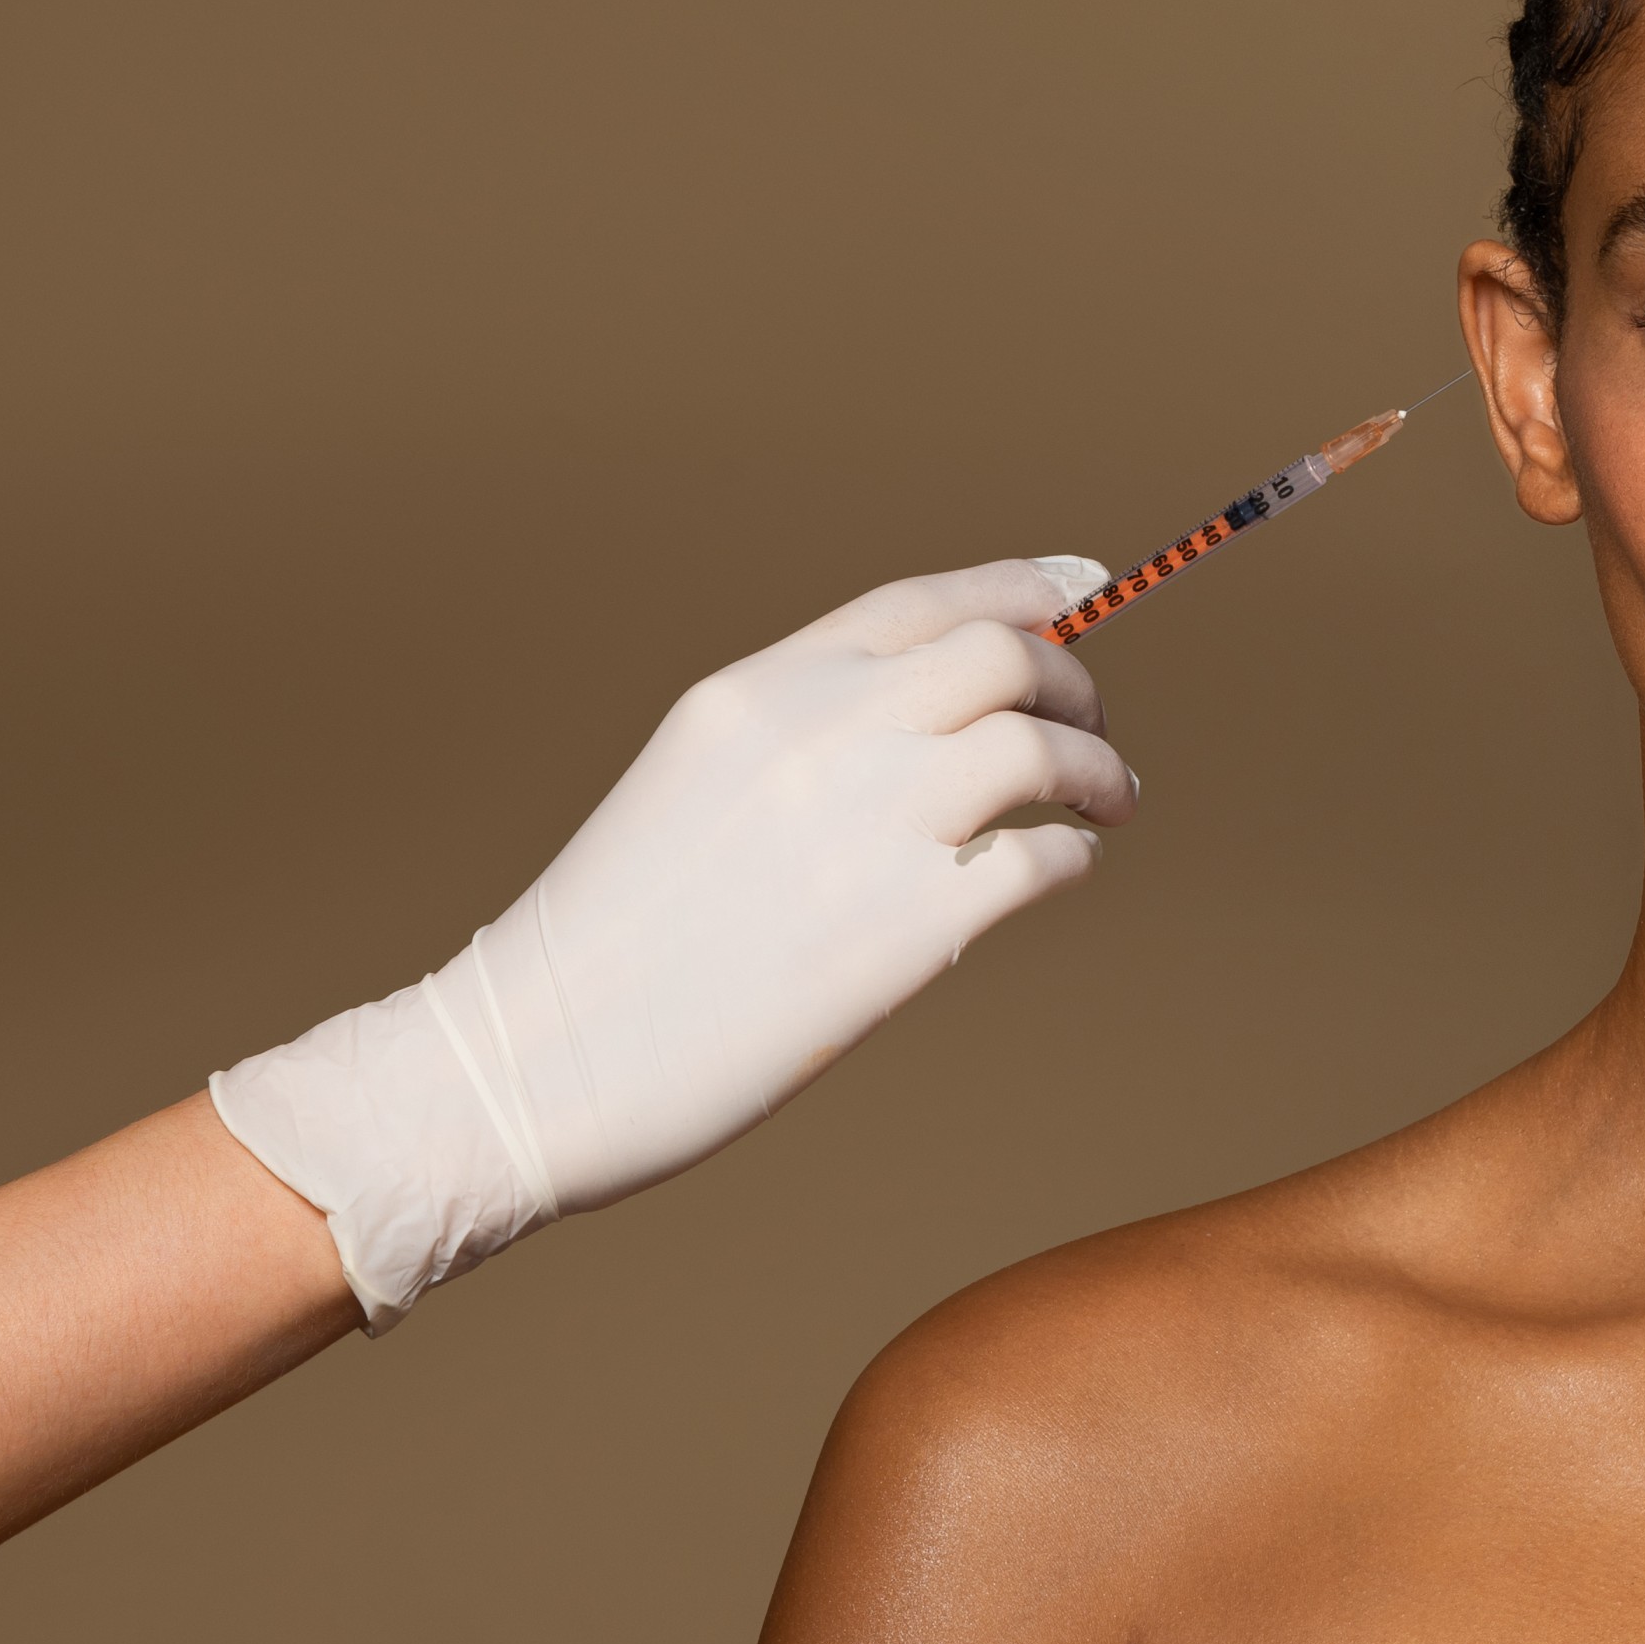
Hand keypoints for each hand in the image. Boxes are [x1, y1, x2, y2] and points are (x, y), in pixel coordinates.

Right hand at [210, 559, 1138, 1326]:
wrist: (535, 1056)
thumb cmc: (611, 940)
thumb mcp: (695, 783)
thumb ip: (806, 738)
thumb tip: (936, 724)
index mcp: (758, 691)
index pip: (920, 601)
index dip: (1019, 587)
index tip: (1083, 587)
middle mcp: (820, 733)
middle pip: (1005, 654)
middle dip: (1074, 680)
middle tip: (1093, 727)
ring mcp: (868, 822)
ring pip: (1040, 743)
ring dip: (1099, 768)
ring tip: (1109, 802)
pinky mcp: (907, 922)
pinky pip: (1042, 857)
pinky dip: (1073, 856)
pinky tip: (1060, 870)